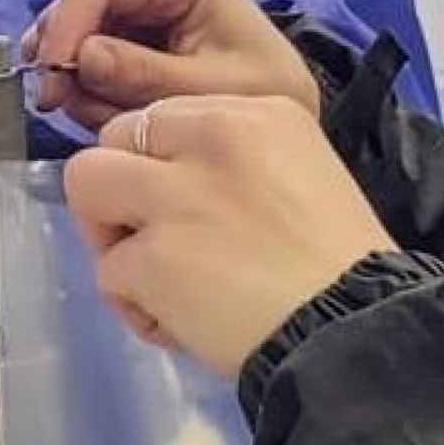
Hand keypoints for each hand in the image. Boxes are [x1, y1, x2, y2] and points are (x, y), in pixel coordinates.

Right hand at [25, 0, 319, 127]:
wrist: (276, 99)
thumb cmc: (260, 88)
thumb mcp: (212, 90)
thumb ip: (146, 75)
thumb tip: (83, 58)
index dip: (65, 30)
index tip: (52, 83)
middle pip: (75, 4)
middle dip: (71, 62)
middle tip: (83, 113)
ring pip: (68, 31)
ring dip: (80, 81)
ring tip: (113, 116)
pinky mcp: (118, 22)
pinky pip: (77, 49)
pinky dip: (86, 85)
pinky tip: (110, 110)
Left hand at [64, 95, 391, 376]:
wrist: (357, 332)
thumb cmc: (341, 267)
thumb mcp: (302, 174)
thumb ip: (234, 164)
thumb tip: (173, 184)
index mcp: (255, 112)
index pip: (160, 117)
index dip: (158, 164)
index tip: (185, 206)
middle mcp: (212, 137)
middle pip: (111, 139)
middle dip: (119, 191)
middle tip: (157, 241)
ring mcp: (178, 196)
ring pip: (86, 188)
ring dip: (112, 239)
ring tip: (161, 283)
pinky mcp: (154, 258)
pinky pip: (107, 274)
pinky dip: (137, 308)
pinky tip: (182, 326)